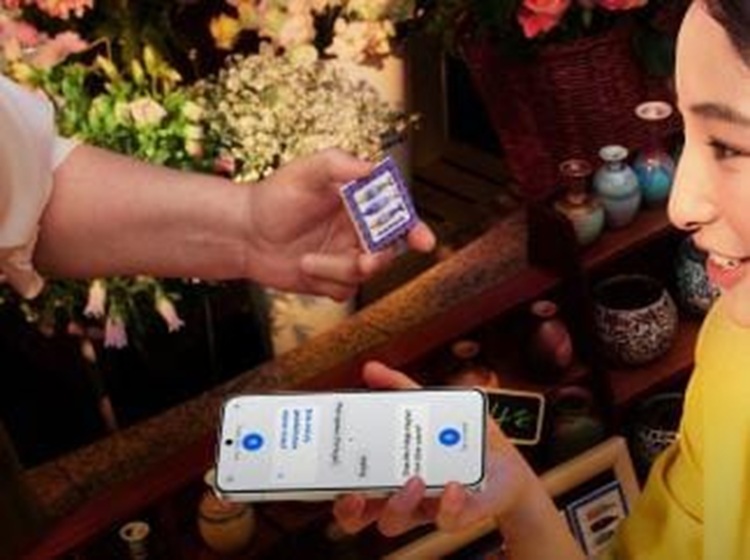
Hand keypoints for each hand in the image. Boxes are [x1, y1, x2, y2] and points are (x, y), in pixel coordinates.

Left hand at [244, 149, 435, 299]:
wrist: (243, 233)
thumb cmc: (274, 197)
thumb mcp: (306, 171)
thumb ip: (339, 164)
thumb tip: (373, 169)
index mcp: (359, 204)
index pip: (396, 217)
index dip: (415, 230)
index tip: (423, 241)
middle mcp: (356, 231)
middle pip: (386, 251)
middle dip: (376, 259)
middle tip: (362, 261)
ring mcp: (345, 256)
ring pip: (364, 275)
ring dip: (336, 271)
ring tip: (305, 260)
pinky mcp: (331, 280)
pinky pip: (344, 291)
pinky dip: (325, 283)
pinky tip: (303, 270)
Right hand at [332, 362, 536, 536]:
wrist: (507, 467)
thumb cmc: (461, 438)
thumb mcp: (433, 405)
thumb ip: (401, 387)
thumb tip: (370, 368)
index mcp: (386, 472)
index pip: (348, 489)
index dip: (335, 493)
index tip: (332, 478)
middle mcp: (398, 495)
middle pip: (357, 519)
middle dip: (350, 512)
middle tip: (356, 493)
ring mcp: (425, 508)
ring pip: (394, 524)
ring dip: (397, 505)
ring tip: (413, 479)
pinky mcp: (458, 514)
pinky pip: (446, 521)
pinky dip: (448, 505)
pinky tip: (454, 485)